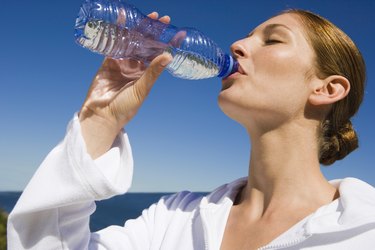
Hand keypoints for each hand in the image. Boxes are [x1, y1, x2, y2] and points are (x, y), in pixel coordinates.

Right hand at [79, 13, 171, 158]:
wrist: (101, 115)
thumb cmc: (124, 108)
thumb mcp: (142, 89)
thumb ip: (153, 72)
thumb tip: (169, 55)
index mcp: (146, 75)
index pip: (159, 55)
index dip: (168, 44)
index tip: (178, 34)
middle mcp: (135, 67)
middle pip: (146, 45)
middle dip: (154, 32)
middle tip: (162, 19)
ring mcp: (122, 63)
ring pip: (132, 42)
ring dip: (140, 29)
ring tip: (149, 16)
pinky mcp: (108, 61)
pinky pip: (114, 43)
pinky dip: (118, 30)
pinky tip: (123, 18)